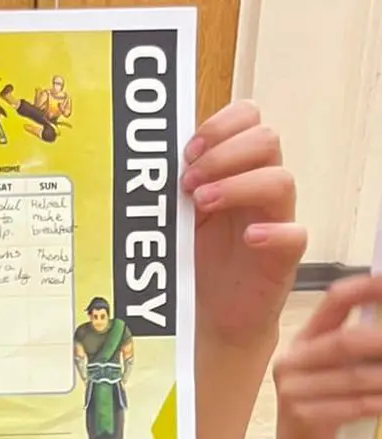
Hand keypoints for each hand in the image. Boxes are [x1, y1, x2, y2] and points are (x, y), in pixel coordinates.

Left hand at [182, 101, 305, 346]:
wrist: (211, 317)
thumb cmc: (196, 262)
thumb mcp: (176, 218)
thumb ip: (172, 188)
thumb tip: (147, 165)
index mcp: (236, 168)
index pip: (248, 119)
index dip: (220, 125)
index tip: (186, 151)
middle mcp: (260, 187)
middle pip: (266, 140)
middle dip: (223, 153)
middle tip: (188, 181)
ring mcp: (276, 220)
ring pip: (281, 180)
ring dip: (238, 185)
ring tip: (201, 204)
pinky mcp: (284, 257)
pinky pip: (294, 234)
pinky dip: (272, 232)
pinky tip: (248, 236)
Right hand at [273, 273, 381, 438]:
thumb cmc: (327, 411)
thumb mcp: (338, 372)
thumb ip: (359, 347)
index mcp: (305, 341)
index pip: (336, 300)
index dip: (369, 287)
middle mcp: (294, 361)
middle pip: (345, 340)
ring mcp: (294, 390)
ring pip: (354, 376)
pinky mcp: (301, 418)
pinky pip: (352, 405)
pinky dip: (380, 403)